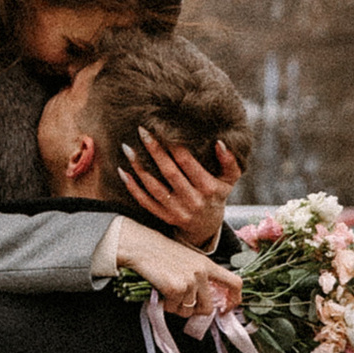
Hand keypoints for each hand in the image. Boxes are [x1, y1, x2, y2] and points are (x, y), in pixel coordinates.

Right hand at [114, 220, 241, 325]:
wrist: (141, 246)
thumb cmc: (159, 252)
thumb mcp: (186, 259)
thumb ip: (198, 276)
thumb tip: (201, 301)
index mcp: (206, 264)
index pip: (233, 282)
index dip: (235, 298)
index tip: (229, 307)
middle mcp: (201, 273)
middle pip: (208, 307)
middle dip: (194, 311)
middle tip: (180, 304)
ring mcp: (190, 281)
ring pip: (188, 311)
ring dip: (176, 307)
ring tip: (166, 292)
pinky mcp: (176, 288)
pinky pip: (173, 309)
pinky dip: (165, 305)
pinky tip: (160, 292)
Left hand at [116, 127, 241, 249]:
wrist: (207, 225)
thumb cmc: (217, 192)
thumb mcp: (230, 179)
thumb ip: (229, 161)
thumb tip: (219, 142)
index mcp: (208, 188)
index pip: (188, 164)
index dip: (175, 146)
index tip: (164, 127)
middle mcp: (192, 201)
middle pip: (170, 173)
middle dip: (155, 150)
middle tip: (142, 131)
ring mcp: (177, 211)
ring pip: (154, 188)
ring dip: (139, 168)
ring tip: (128, 148)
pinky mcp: (164, 217)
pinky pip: (145, 202)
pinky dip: (133, 188)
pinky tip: (123, 171)